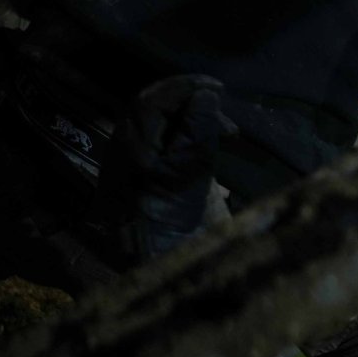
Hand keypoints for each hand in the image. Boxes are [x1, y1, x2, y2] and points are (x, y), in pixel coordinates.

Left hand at [108, 73, 232, 261]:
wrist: (164, 269)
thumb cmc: (173, 225)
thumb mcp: (187, 175)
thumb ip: (196, 132)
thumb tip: (205, 95)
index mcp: (129, 149)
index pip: (151, 102)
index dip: (184, 87)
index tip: (218, 88)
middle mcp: (128, 154)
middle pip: (154, 111)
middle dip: (190, 101)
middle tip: (223, 104)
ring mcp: (141, 169)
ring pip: (163, 128)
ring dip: (194, 120)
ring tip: (228, 132)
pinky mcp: (156, 184)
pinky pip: (171, 148)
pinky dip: (195, 140)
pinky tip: (218, 149)